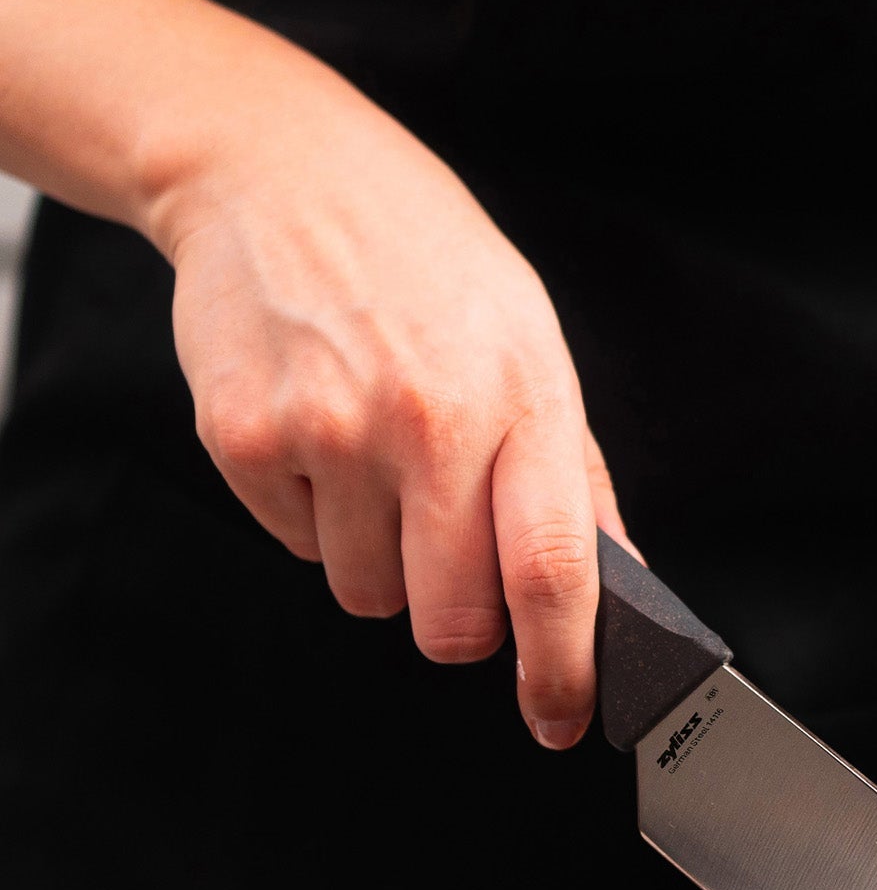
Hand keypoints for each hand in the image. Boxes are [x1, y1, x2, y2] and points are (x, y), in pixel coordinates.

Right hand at [152, 71, 624, 746]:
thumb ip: (576, 480)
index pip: (552, 573)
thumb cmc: (426, 268)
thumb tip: (618, 590)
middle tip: (449, 543)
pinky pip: (296, 549)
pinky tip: (323, 431)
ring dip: (381, 559)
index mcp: (519, 402)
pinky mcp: (245, 438)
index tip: (562, 718)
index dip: (560, 667)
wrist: (278, 171)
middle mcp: (427, 421)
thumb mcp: (531, 348)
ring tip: (379, 456)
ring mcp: (328, 431)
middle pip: (452, 620)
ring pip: (369, 597)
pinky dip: (315, 515)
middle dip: (459, 615)